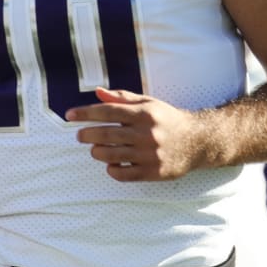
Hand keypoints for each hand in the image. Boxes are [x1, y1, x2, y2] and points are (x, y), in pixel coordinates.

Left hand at [65, 87, 194, 181]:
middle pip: (106, 134)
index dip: (85, 113)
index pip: (107, 111)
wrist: (197, 141)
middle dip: (87, 134)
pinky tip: (111, 164)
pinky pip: (123, 174)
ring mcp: (150, 154)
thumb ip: (122, 98)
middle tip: (80, 135)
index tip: (69, 115)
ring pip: (111, 155)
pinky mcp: (153, 172)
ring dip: (97, 152)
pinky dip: (111, 169)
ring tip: (95, 149)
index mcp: (144, 113)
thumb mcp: (148, 103)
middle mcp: (147, 133)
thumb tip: (97, 92)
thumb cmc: (167, 119)